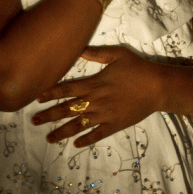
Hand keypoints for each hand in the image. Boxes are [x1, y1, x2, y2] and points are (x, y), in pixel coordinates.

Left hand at [32, 46, 164, 146]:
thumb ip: (97, 52)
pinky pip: (96, 135)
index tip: (37, 98)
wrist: (158, 87)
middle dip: (49, 116)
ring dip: (61, 132)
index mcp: (94, 84)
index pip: (66, 90)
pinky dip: (85, 140)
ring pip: (78, 126)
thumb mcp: (118, 54)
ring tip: (48, 138)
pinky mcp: (114, 125)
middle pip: (67, 110)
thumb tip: (78, 49)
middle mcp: (95, 101)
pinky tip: (76, 144)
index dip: (50, 94)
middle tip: (34, 121)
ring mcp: (104, 115)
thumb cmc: (139, 68)